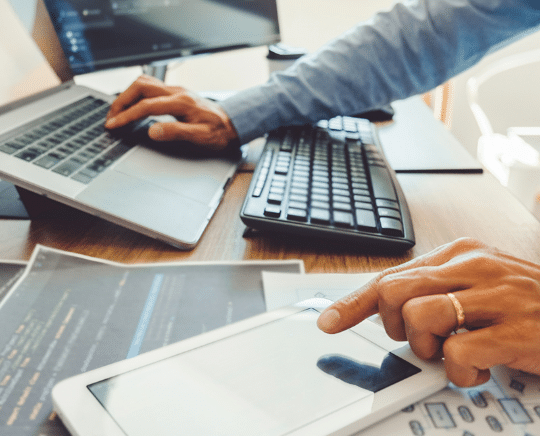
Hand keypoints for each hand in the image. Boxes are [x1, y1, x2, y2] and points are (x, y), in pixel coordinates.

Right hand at [105, 75, 238, 150]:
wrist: (232, 124)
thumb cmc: (219, 132)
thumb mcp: (200, 137)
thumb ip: (176, 132)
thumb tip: (153, 131)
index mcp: (182, 103)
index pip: (147, 106)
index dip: (127, 116)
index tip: (113, 125)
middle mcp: (177, 92)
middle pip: (141, 87)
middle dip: (121, 101)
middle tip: (111, 117)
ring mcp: (176, 91)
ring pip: (144, 83)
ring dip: (127, 95)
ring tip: (117, 112)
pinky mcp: (176, 93)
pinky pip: (151, 87)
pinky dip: (136, 94)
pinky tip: (133, 105)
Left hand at [317, 237, 539, 386]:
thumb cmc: (525, 304)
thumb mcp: (475, 286)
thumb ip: (432, 291)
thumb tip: (385, 307)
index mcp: (458, 254)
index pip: (391, 276)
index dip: (353, 302)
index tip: (328, 322)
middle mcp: (473, 267)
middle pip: (395, 294)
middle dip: (396, 329)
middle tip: (425, 339)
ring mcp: (494, 297)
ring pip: (418, 318)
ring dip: (428, 348)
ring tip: (455, 351)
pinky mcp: (514, 330)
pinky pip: (456, 354)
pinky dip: (461, 371)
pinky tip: (482, 367)